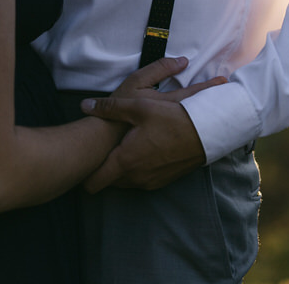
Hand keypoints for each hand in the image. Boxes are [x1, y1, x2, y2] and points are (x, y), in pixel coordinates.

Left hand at [79, 57, 225, 192]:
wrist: (207, 132)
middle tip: (100, 152)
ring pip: (125, 180)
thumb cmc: (171, 118)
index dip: (84, 176)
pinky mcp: (163, 181)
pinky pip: (141, 179)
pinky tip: (140, 152)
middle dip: (103, 169)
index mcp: (126, 161)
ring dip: (120, 169)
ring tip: (120, 149)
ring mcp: (151, 181)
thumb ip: (108, 107)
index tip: (80, 167)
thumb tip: (84, 106)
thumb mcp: (138, 106)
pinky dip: (136, 170)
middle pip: (109, 181)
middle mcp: (137, 177)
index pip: (95, 182)